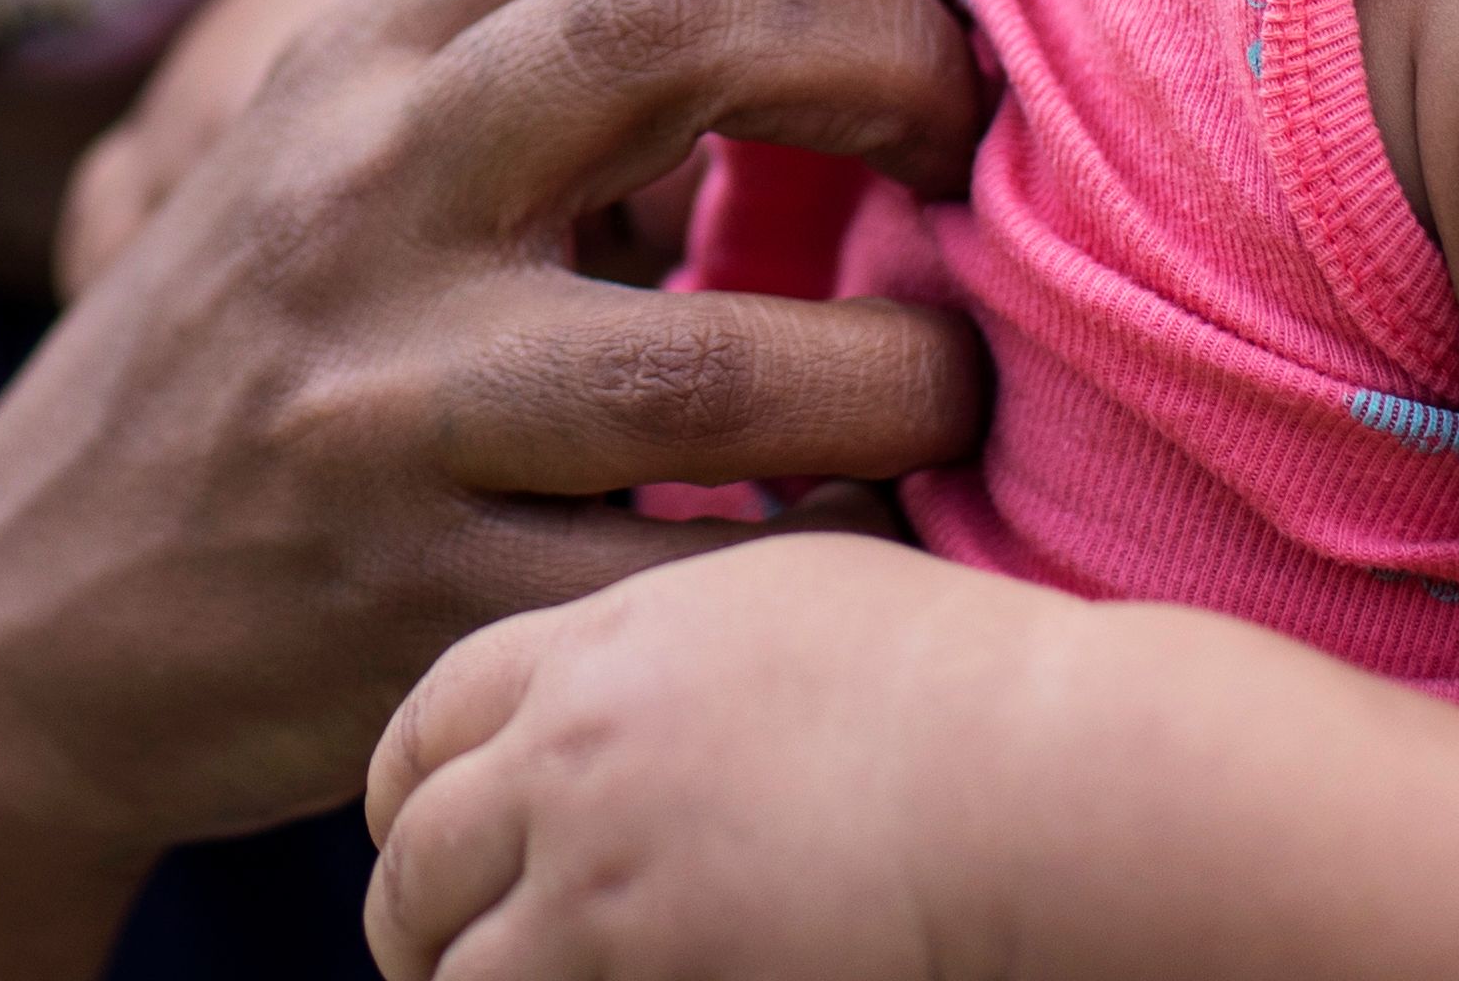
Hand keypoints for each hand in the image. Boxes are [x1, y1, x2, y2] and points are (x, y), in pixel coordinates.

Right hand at [0, 0, 996, 975]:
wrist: (20, 620)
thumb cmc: (266, 358)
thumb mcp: (349, 147)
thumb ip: (547, 49)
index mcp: (365, 52)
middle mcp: (360, 191)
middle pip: (678, 29)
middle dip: (892, 63)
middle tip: (967, 147)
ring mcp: (377, 404)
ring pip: (716, 364)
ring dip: (906, 373)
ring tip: (945, 383)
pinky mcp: (406, 608)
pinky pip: (686, 589)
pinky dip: (825, 565)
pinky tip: (866, 543)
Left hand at [364, 535, 1079, 980]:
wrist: (1042, 782)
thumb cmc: (965, 685)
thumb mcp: (810, 583)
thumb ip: (724, 587)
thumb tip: (775, 522)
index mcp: (600, 649)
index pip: (432, 716)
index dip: (417, 785)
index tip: (427, 829)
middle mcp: (571, 760)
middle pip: (416, 850)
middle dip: (418, 911)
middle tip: (439, 949)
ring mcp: (596, 882)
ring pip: (450, 965)